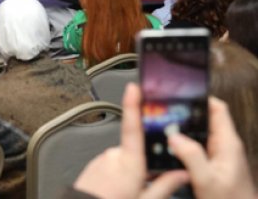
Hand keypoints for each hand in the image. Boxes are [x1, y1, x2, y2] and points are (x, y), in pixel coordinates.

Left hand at [73, 83, 188, 198]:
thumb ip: (164, 185)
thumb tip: (184, 173)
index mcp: (129, 163)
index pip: (132, 127)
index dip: (132, 105)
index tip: (133, 88)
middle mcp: (113, 157)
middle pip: (134, 151)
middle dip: (142, 164)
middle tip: (142, 186)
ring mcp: (101, 160)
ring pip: (122, 161)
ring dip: (128, 173)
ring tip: (127, 193)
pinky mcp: (93, 166)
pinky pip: (110, 166)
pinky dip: (116, 176)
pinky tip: (116, 191)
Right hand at [168, 97, 255, 198]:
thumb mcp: (207, 180)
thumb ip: (192, 157)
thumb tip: (174, 137)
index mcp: (227, 143)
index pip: (217, 109)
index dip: (200, 99)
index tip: (180, 96)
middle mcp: (224, 146)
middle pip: (204, 119)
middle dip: (185, 115)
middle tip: (164, 114)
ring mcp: (218, 155)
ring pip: (198, 134)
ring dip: (182, 131)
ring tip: (161, 129)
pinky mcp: (212, 165)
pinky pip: (195, 148)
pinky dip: (182, 146)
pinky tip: (169, 151)